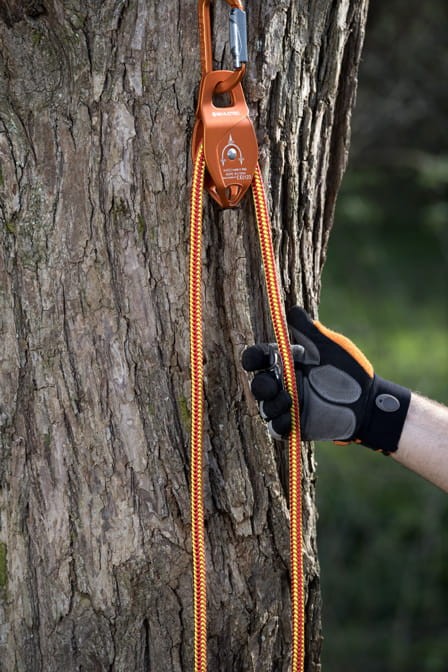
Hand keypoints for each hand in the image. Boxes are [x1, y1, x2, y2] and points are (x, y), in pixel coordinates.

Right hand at [242, 307, 410, 452]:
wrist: (368, 404)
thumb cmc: (351, 371)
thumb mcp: (330, 346)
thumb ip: (309, 330)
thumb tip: (290, 309)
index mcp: (289, 361)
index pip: (260, 358)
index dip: (252, 358)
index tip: (253, 361)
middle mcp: (285, 383)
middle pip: (258, 384)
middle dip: (261, 385)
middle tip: (274, 384)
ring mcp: (289, 406)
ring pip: (264, 407)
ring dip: (272, 404)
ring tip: (291, 400)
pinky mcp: (295, 426)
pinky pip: (276, 428)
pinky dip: (280, 423)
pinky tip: (292, 418)